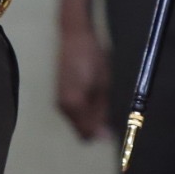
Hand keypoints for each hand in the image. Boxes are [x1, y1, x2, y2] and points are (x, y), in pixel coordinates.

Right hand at [56, 22, 110, 141]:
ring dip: (90, 117)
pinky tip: (93, 93)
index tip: (114, 127)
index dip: (101, 133)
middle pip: (81, 130)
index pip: (87, 133)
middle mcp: (63, 107)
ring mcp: (60, 101)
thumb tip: (105, 136)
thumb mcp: (103, 85)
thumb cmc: (93, 58)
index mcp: (74, 105)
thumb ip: (102, 111)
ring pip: (77, 122)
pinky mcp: (60, 95)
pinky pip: (74, 112)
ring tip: (102, 97)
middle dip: (96, 126)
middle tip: (109, 109)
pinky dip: (85, 110)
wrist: (75, 37)